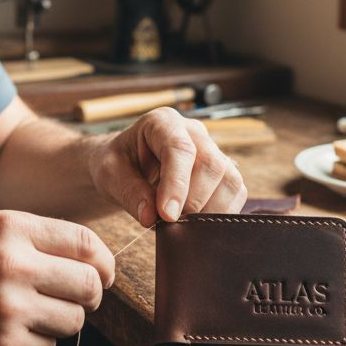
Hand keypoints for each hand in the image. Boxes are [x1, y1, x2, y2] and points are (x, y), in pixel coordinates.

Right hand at [0, 210, 114, 345]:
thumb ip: (37, 241)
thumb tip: (98, 263)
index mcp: (9, 228)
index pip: (86, 243)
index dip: (104, 262)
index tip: (104, 275)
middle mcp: (12, 264)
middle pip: (89, 285)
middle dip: (87, 297)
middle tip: (71, 301)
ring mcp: (9, 308)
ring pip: (74, 320)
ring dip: (58, 323)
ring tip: (25, 316)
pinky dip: (33, 345)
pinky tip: (3, 334)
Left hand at [88, 106, 247, 225]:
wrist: (128, 165)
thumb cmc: (118, 164)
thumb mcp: (109, 174)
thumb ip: (128, 192)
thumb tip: (150, 217)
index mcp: (163, 122)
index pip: (179, 149)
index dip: (176, 185)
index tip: (166, 216)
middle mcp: (194, 132)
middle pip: (211, 164)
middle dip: (192, 202)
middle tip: (169, 224)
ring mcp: (214, 150)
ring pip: (230, 180)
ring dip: (208, 210)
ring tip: (181, 223)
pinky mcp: (224, 171)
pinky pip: (236, 193)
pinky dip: (219, 213)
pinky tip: (196, 222)